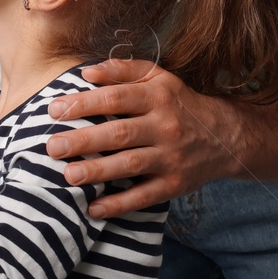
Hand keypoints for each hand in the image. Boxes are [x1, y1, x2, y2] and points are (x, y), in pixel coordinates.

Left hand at [44, 59, 244, 217]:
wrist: (224, 136)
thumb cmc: (179, 103)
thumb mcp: (159, 77)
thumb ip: (123, 70)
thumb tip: (87, 72)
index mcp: (157, 97)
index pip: (115, 99)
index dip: (83, 104)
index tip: (54, 111)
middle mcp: (165, 126)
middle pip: (119, 133)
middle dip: (83, 140)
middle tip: (53, 146)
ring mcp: (170, 158)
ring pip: (130, 165)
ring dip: (97, 172)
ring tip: (68, 176)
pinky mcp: (174, 185)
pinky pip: (144, 196)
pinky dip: (119, 204)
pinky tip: (93, 209)